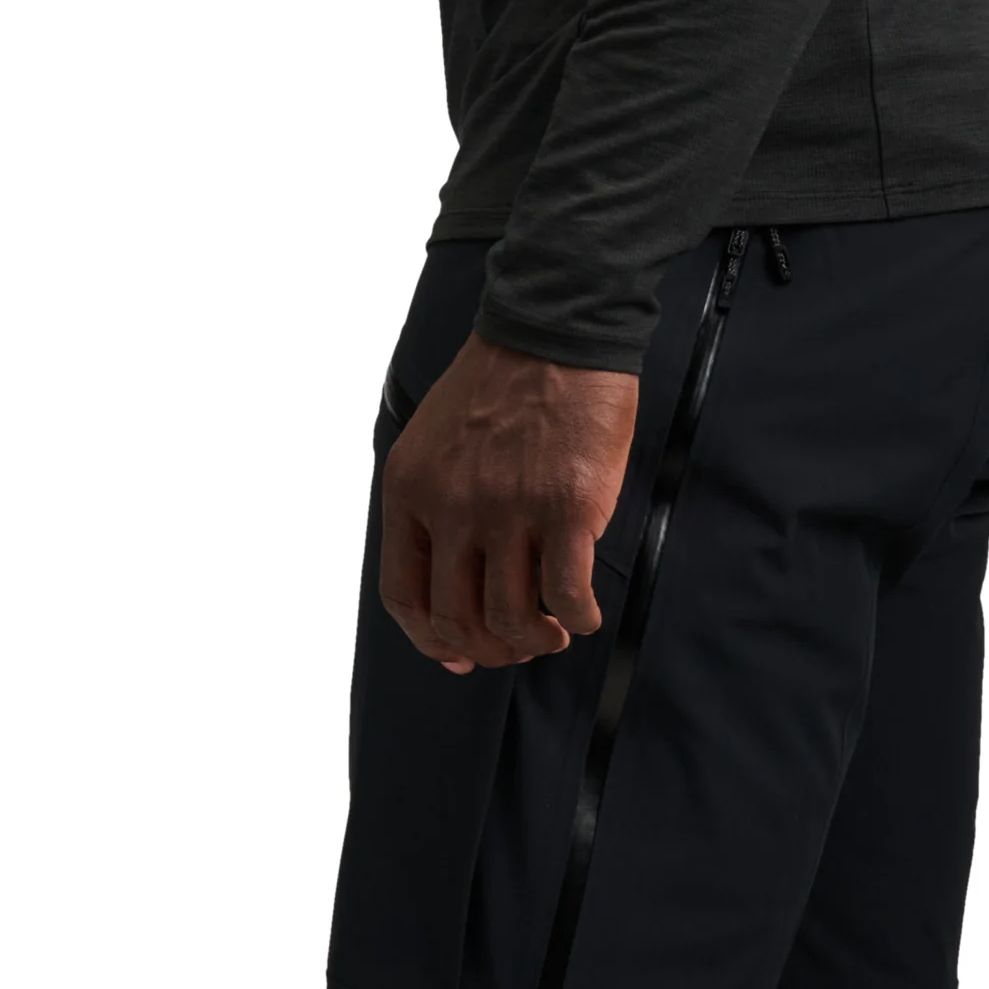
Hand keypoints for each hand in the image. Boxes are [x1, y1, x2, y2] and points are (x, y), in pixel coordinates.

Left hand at [379, 333, 638, 671]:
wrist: (555, 332)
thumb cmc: (503, 386)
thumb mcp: (435, 443)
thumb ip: (434, 507)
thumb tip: (456, 585)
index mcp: (410, 491)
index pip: (403, 595)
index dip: (432, 641)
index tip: (461, 656)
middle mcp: (451, 506)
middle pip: (457, 619)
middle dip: (490, 650)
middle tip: (518, 645)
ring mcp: (507, 510)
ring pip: (511, 618)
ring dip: (535, 641)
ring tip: (553, 633)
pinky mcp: (566, 510)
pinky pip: (568, 595)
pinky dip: (578, 619)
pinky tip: (584, 614)